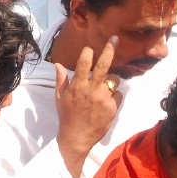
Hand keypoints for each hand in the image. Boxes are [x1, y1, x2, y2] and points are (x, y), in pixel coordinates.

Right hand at [55, 38, 121, 177]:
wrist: (76, 138)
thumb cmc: (66, 116)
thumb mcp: (59, 97)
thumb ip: (61, 79)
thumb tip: (57, 64)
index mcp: (77, 86)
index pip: (84, 63)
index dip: (88, 53)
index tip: (90, 49)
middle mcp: (92, 90)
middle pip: (104, 65)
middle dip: (109, 50)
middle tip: (115, 39)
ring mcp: (104, 98)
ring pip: (115, 80)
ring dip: (112, 81)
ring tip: (105, 89)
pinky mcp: (113, 107)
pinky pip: (118, 95)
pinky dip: (114, 97)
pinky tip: (106, 104)